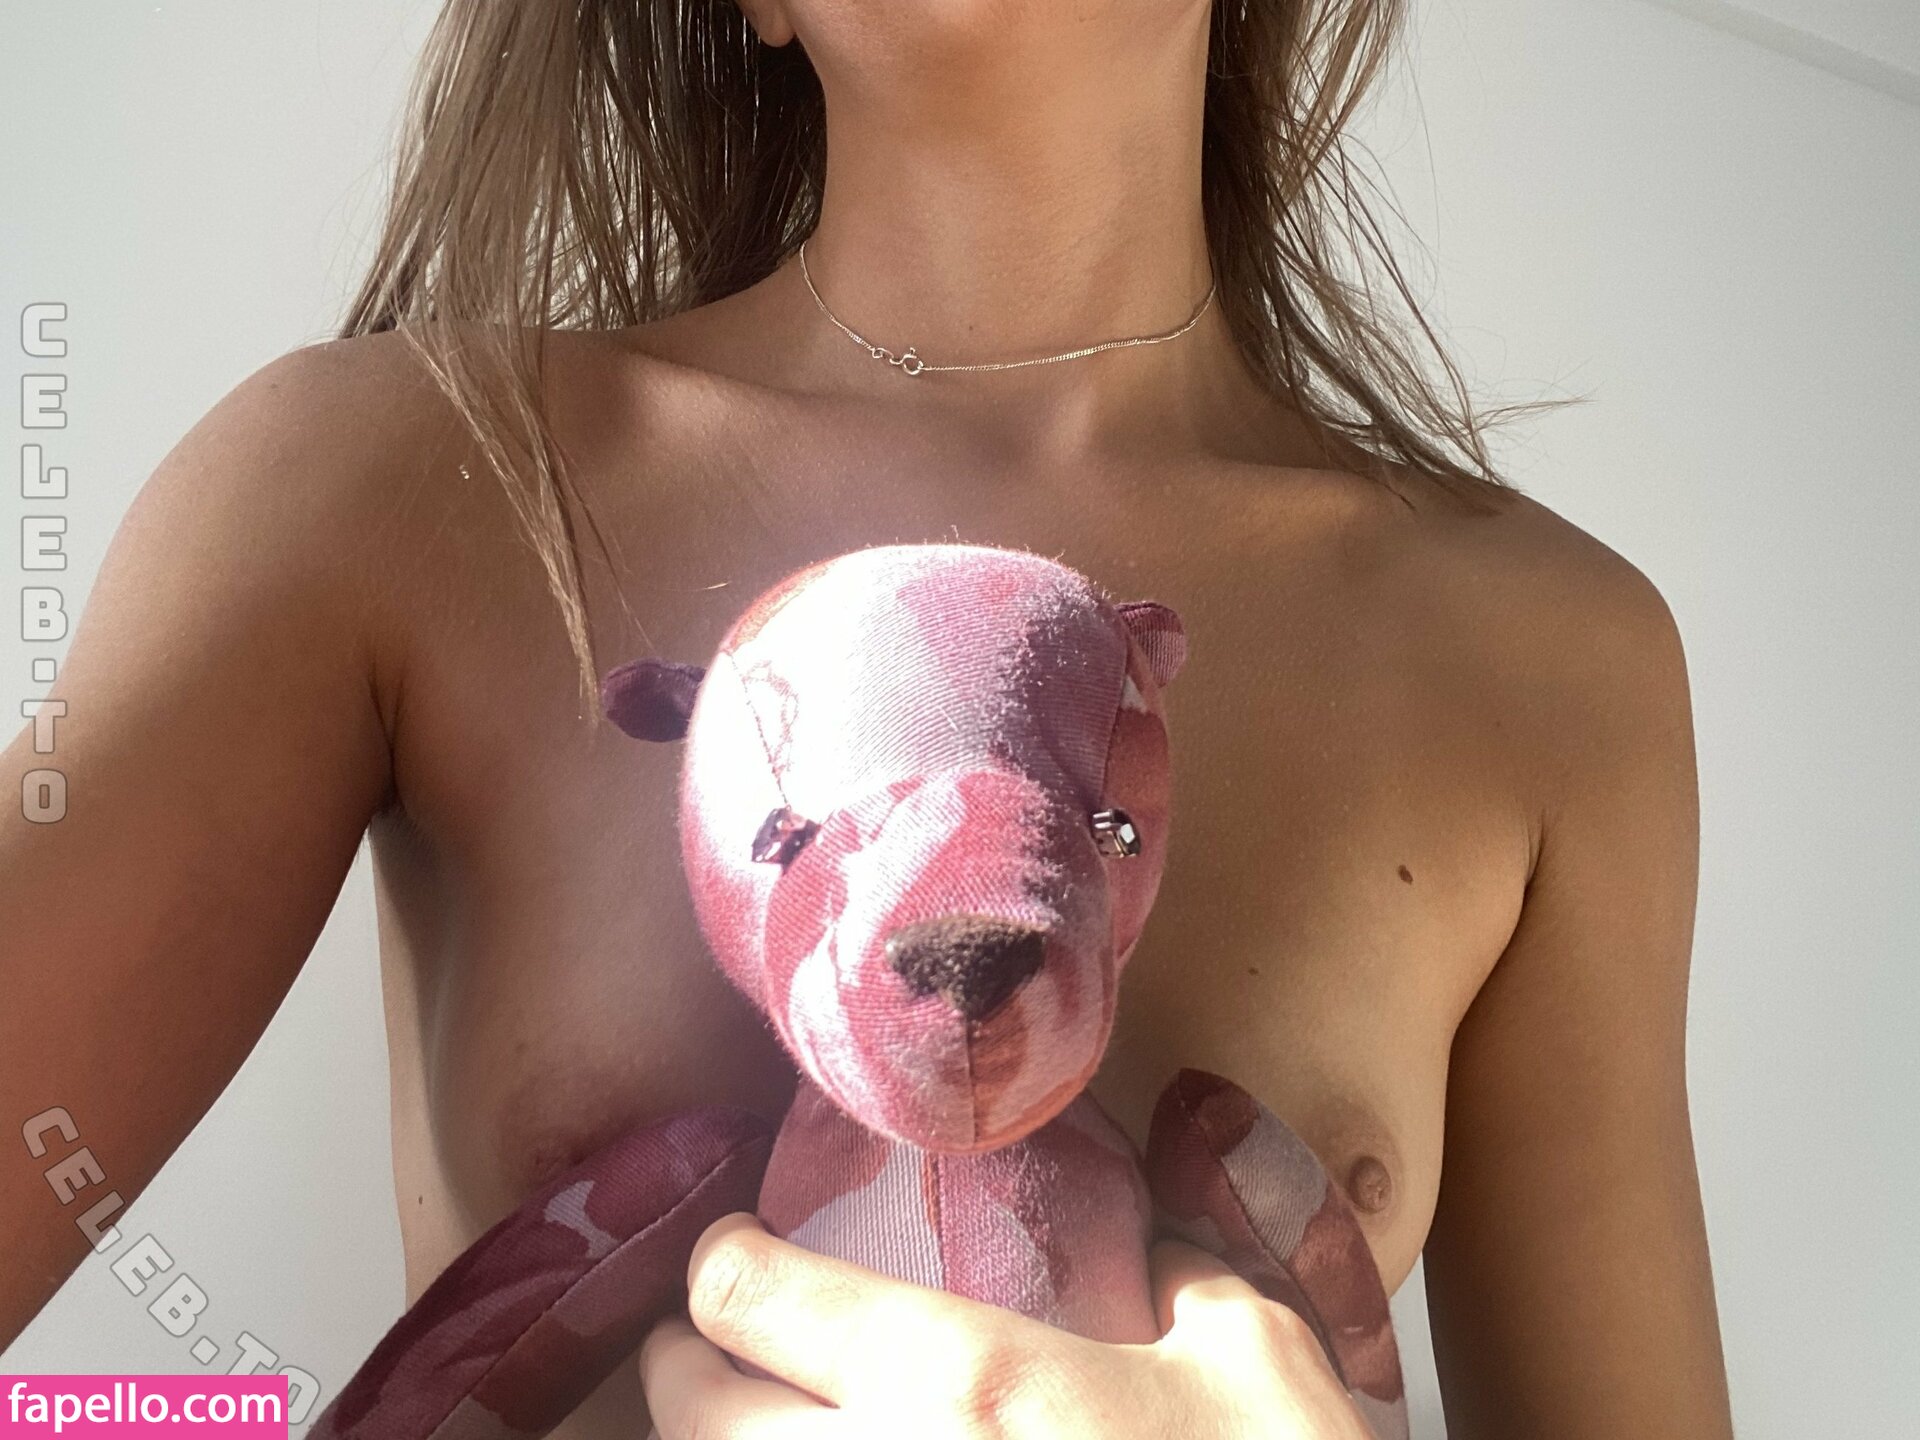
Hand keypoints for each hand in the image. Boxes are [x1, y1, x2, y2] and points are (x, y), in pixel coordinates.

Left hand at [638, 1212, 1376, 1438]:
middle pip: (696, 1416)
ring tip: (751, 1428)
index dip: (722, 1261)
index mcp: (967, 1384)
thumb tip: (1161, 1250)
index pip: (757, 1298)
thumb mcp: (1255, 1361)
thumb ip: (1189, 1276)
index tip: (732, 1250)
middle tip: (705, 1346)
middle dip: (681, 1368)